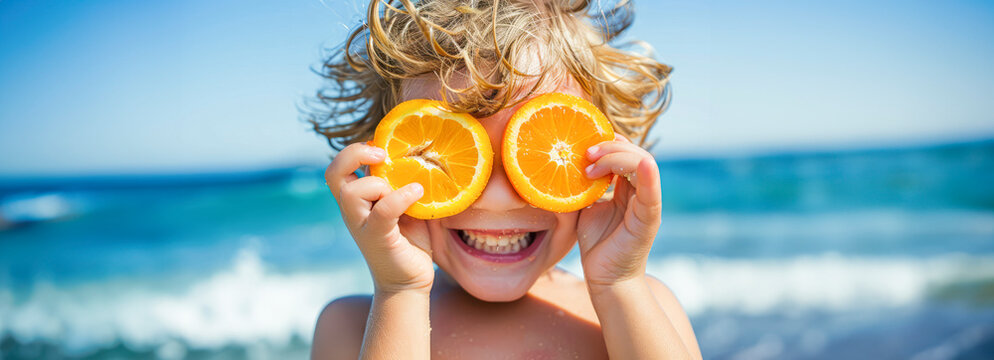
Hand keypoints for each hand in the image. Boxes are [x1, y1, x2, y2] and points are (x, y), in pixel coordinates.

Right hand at [325, 143, 434, 293]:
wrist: (409, 282)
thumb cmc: (410, 242)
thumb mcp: (407, 205)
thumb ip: (405, 183)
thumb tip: (426, 156)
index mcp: (357, 200)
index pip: (338, 168)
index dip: (355, 150)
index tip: (382, 147)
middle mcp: (353, 211)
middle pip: (333, 173)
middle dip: (354, 154)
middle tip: (383, 155)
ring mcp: (361, 225)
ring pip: (352, 191)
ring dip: (379, 183)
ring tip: (408, 189)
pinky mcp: (377, 238)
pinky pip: (383, 211)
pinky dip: (401, 197)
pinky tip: (418, 193)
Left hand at [576, 135, 661, 287]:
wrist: (605, 278)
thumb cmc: (596, 243)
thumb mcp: (585, 207)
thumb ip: (582, 187)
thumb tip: (561, 165)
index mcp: (628, 188)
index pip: (625, 153)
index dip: (609, 143)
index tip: (584, 145)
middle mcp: (641, 192)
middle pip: (635, 153)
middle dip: (610, 146)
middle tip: (585, 151)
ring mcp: (647, 204)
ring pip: (643, 164)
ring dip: (616, 156)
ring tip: (590, 162)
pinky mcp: (648, 219)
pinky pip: (652, 193)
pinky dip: (649, 175)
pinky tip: (643, 164)